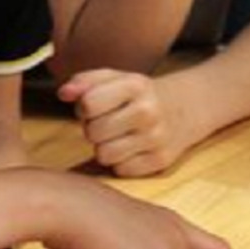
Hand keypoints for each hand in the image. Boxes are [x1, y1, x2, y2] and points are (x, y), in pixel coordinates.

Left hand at [58, 69, 202, 176]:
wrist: (186, 107)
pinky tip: (131, 148)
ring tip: (118, 136)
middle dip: (94, 129)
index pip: (88, 104)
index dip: (84, 108)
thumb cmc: (141, 94)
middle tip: (108, 123)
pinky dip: (121, 161)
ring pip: (104, 155)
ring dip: (105, 148)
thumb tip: (63, 93)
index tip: (93, 107)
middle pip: (93, 132)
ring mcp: (156, 138)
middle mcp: (148, 111)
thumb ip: (85, 81)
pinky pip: (121, 170)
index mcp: (135, 85)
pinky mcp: (160, 161)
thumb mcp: (116, 78)